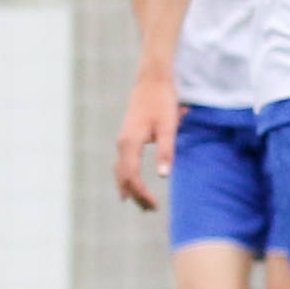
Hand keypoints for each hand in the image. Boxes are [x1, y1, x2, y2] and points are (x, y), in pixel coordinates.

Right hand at [112, 71, 179, 211]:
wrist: (152, 79)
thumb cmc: (162, 101)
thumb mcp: (168, 126)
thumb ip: (165, 150)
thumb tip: (164, 175)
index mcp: (130, 142)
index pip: (132, 176)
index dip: (141, 193)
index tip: (154, 206)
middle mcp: (122, 143)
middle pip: (123, 177)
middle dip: (135, 195)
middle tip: (150, 209)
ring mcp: (122, 140)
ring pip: (121, 171)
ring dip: (130, 188)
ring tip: (142, 204)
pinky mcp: (126, 137)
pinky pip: (122, 163)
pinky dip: (126, 177)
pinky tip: (131, 184)